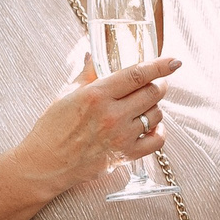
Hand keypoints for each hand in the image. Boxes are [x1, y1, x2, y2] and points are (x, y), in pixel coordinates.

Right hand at [10, 56, 180, 198]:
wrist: (45, 164)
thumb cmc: (51, 128)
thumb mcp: (66, 93)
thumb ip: (87, 73)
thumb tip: (95, 55)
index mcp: (97, 95)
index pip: (138, 74)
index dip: (160, 65)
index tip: (174, 61)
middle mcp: (112, 115)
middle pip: (152, 93)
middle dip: (159, 84)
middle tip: (156, 82)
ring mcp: (120, 137)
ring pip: (156, 114)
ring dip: (155, 106)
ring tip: (146, 105)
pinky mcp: (124, 156)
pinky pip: (156, 142)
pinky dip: (158, 131)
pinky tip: (151, 127)